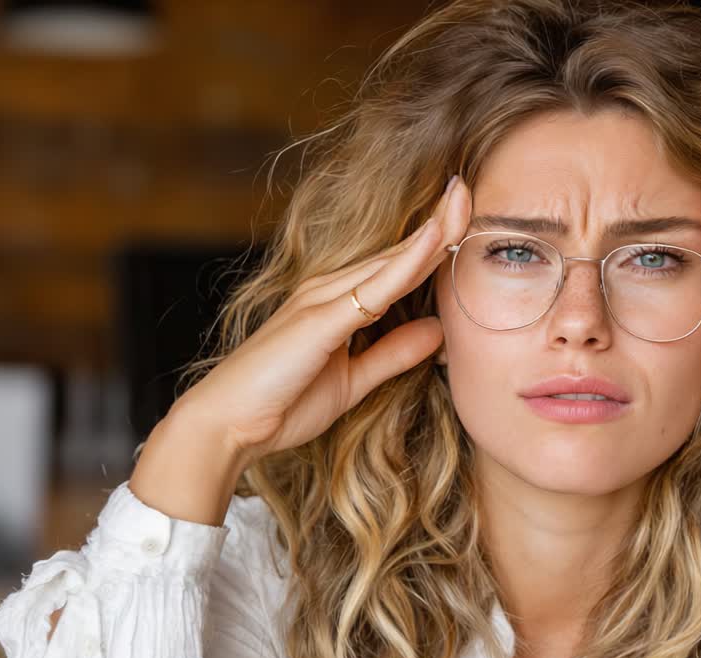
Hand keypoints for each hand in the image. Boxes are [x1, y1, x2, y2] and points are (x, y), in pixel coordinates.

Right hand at [178, 175, 471, 465]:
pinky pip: (374, 287)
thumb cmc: (281, 403)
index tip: (466, 216)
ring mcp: (323, 300)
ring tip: (464, 198)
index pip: (398, 268)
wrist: (228, 426)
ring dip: (430, 230)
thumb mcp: (353, 380)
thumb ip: (393, 354)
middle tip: (471, 189)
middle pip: (399, 254)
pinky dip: (407, 262)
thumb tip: (437, 332)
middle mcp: (329, 291)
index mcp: (337, 304)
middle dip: (439, 222)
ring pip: (391, 261)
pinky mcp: (319, 319)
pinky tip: (434, 239)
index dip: (434, 242)